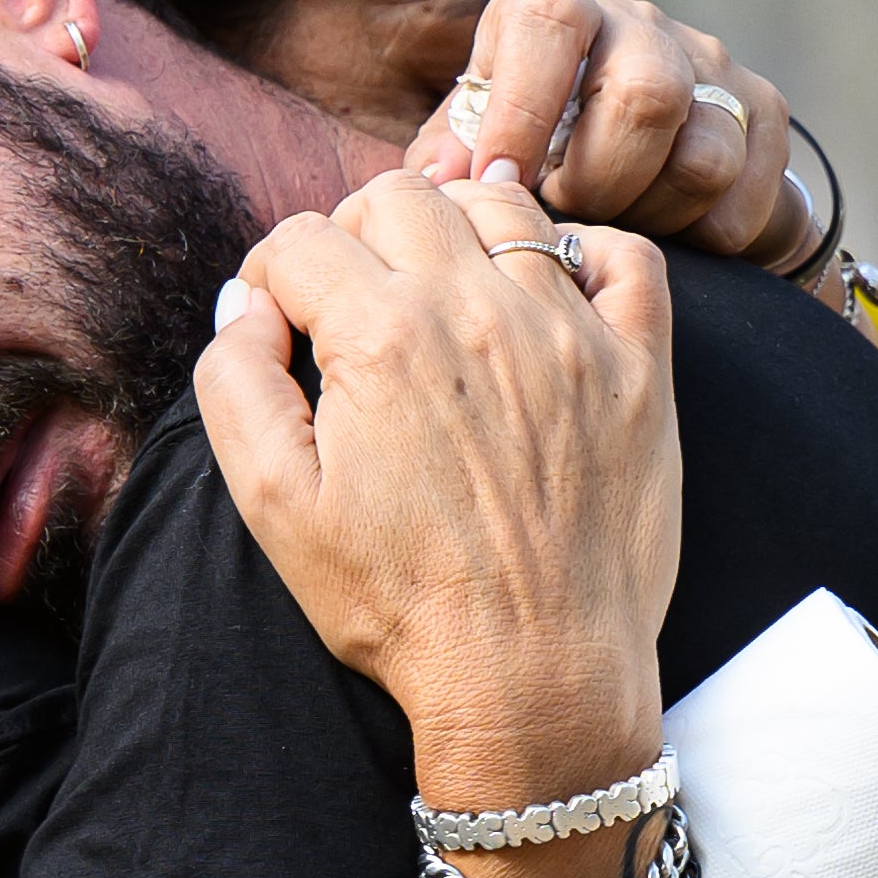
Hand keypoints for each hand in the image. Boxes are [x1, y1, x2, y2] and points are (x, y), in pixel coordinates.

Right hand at [197, 170, 679, 831]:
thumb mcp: (273, 505)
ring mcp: (573, 332)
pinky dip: (581, 251)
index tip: (281, 324)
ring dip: (458, 226)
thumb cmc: (399, 605)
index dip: (275, 277)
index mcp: (382, 337)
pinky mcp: (641, 369)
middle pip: (400, 197)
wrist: (534, 680)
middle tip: (353, 305)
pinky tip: (548, 295)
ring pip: (506, 204)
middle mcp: (482, 311)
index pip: (305, 239)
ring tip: (441, 288)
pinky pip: (622, 253)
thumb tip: (246, 304)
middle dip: (357, 236)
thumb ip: (236, 382)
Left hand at [404, 0, 833, 304]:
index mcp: (555, 12)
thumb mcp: (470, 142)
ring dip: (653, 216)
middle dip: (603, 182)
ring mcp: (709, 61)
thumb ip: (446, 157)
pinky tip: (667, 236)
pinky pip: (745, 199)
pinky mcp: (762, 110)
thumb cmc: (528, 151)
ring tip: (616, 228)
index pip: (550, 20)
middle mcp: (638, 22)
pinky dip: (703, 239)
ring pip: (704, 154)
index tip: (501, 185)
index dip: (523, 109)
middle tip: (571, 216)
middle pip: (647, 96)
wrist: (631, 159)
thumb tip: (442, 186)